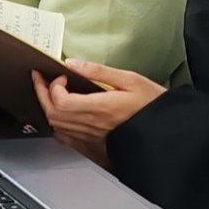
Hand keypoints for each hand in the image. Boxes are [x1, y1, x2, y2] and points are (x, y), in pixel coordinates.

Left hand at [33, 58, 165, 152]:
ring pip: (57, 126)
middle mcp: (94, 125)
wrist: (167, 130)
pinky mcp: (94, 145)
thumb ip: (98, 71)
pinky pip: (66, 138)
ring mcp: (92, 137)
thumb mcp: (130, 80)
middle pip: (53, 114)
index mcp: (102, 108)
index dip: (53, 87)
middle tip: (41, 79)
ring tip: (49, 93)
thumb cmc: (153, 104)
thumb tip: (72, 63)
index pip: (61, 101)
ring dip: (48, 108)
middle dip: (42, 94)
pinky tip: (60, 114)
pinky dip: (57, 124)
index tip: (61, 76)